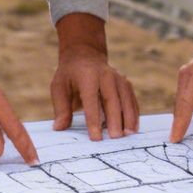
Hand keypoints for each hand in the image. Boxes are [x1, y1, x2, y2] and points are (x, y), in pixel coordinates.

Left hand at [51, 13, 139, 139]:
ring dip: (128, 117)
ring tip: (128, 135)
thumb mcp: (59, 87)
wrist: (84, 55)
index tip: (96, 137)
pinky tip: (134, 128)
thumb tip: (59, 128)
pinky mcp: (126, 83)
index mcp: (87, 76)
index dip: (93, 119)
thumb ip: (61, 108)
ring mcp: (118, 78)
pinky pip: (132, 99)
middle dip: (115, 119)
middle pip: (112, 99)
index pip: (91, 99)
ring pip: (126, 99)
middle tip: (116, 137)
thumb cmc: (70, 75)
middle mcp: (105, 75)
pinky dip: (134, 113)